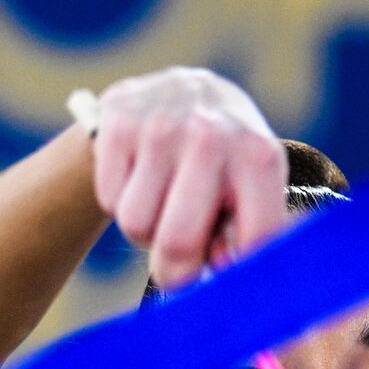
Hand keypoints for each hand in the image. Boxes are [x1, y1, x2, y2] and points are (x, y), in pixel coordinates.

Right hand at [92, 67, 287, 290]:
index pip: (252, 242)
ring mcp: (162, 126)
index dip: (233, 276)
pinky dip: (120, 200)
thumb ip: (245, 237)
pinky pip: (109, 200)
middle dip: (175, 269)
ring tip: (164, 202)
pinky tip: (140, 176)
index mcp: (258, 158)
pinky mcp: (119, 122)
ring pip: (136, 225)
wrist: (183, 89)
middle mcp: (211, 136)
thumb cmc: (225, 162)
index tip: (221, 277)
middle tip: (181, 258)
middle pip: (177, 244)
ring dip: (146, 230)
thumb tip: (220, 278)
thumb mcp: (252, 190)